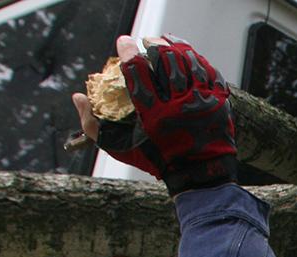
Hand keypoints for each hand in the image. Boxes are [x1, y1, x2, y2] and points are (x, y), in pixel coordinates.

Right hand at [73, 36, 235, 194]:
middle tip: (148, 40)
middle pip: (165, 60)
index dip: (128, 51)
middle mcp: (177, 105)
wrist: (199, 176)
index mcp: (151, 114)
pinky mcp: (218, 103)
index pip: (136, 70)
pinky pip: (209, 71)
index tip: (124, 41)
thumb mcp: (119, 147)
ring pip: (188, 62)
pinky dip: (197, 59)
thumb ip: (93, 124)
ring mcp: (201, 103)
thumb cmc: (156, 160)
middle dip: (154, 43)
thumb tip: (77, 96)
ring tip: (167, 42)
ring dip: (175, 47)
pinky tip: (188, 55)